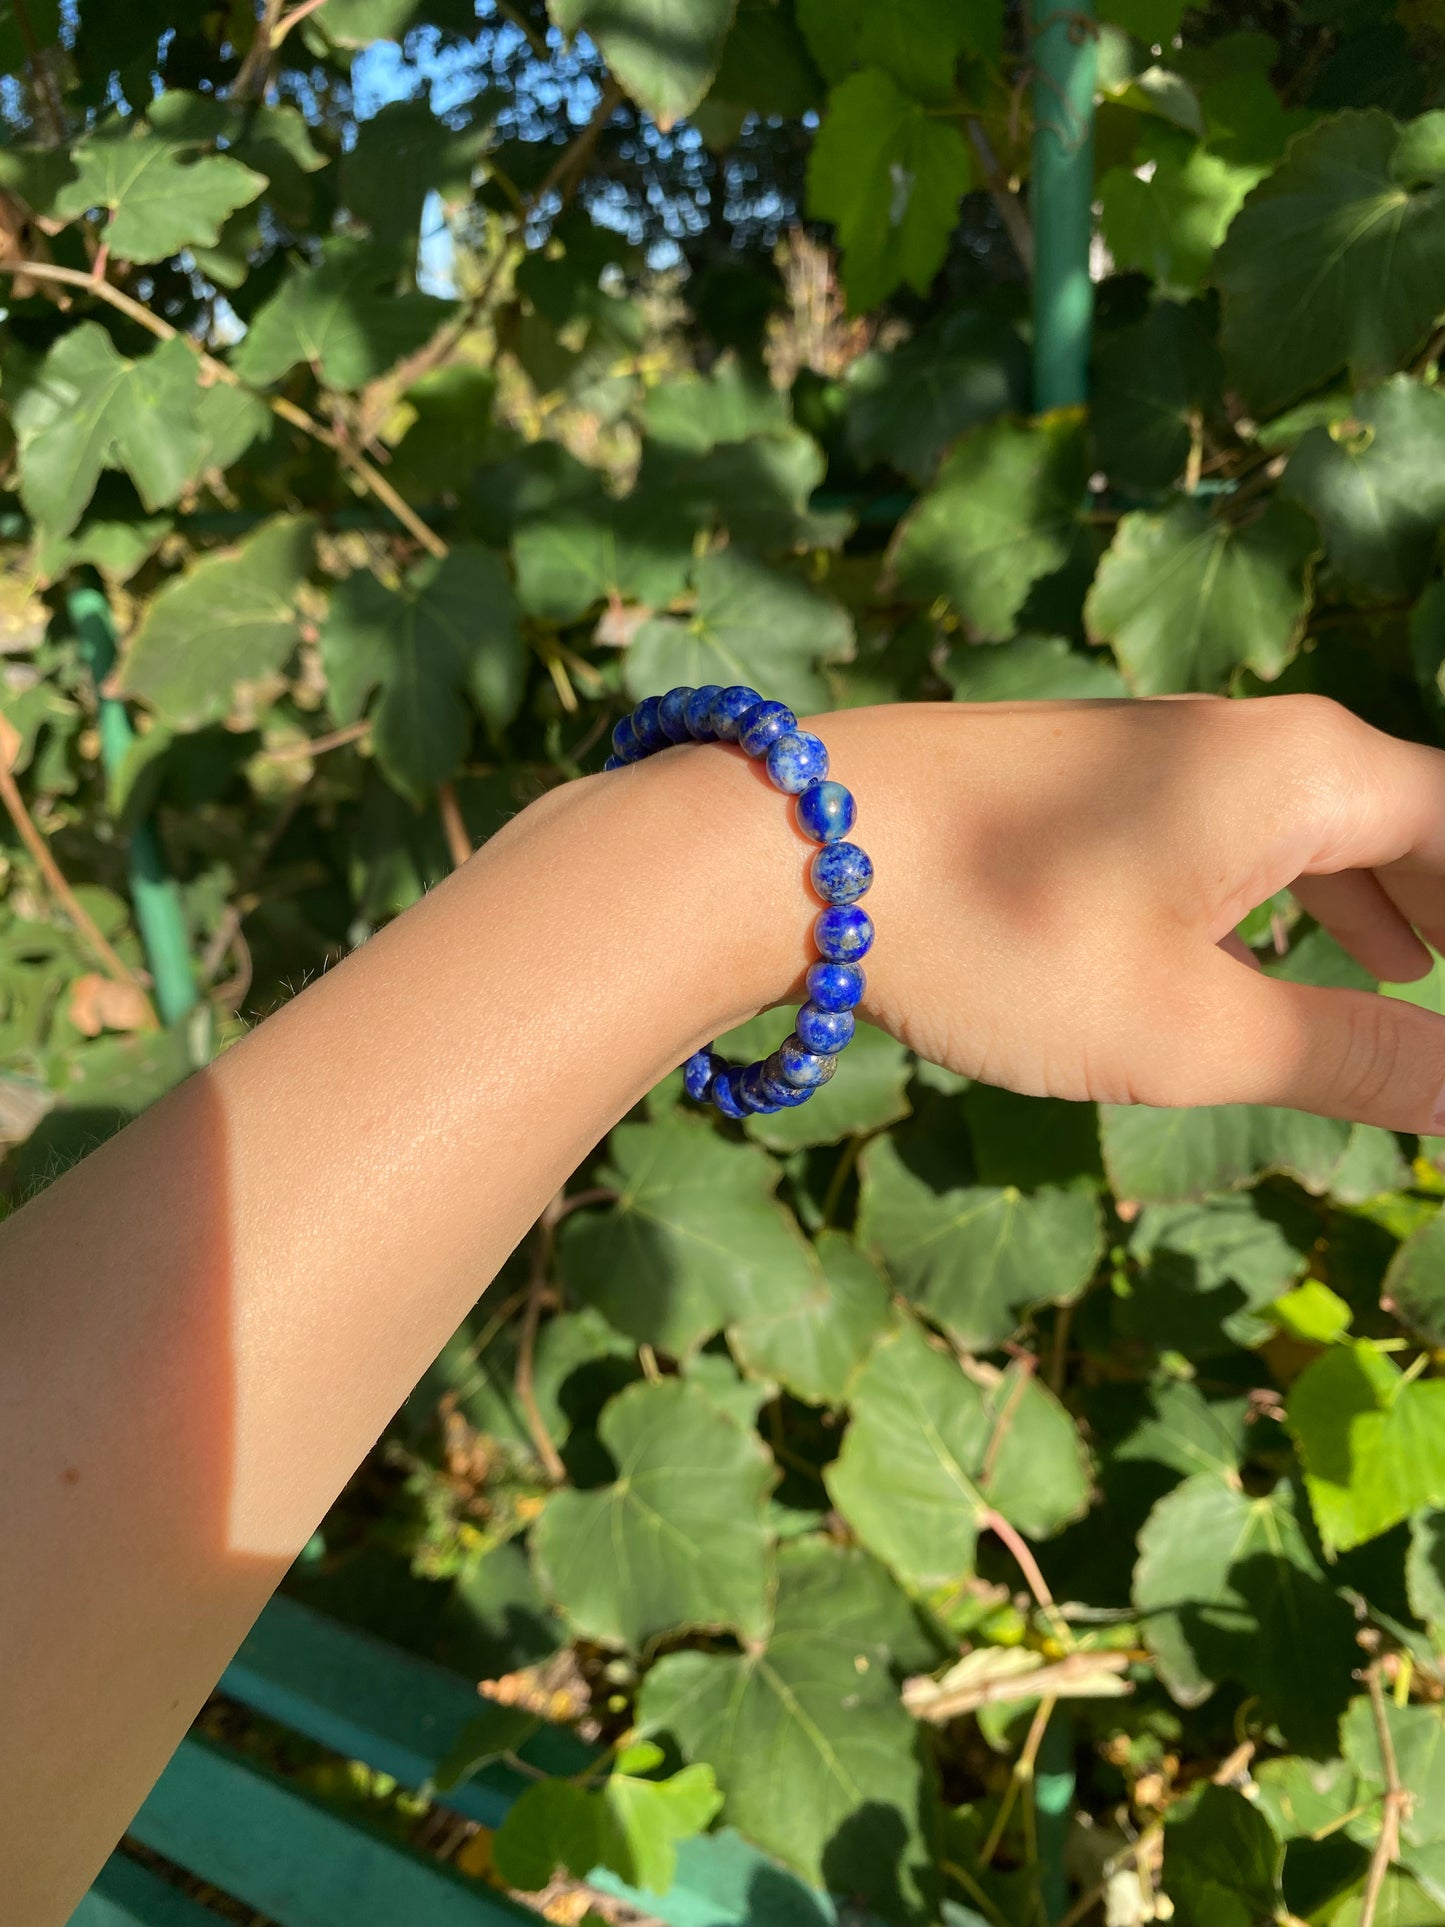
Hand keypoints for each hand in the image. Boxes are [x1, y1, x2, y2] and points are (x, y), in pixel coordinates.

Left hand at [728, 695, 1444, 1133]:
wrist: (789, 845)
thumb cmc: (999, 935)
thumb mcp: (1189, 1028)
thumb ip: (1351, 1058)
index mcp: (1310, 773)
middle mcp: (1251, 740)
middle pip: (1409, 821)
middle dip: (1444, 914)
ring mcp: (1163, 753)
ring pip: (1316, 825)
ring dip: (1374, 905)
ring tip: (1403, 975)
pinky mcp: (1093, 783)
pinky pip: (1237, 832)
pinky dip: (1285, 898)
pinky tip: (1265, 957)